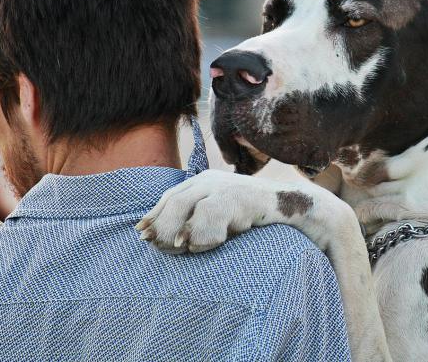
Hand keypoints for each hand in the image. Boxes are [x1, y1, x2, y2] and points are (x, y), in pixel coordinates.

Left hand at [135, 170, 270, 252]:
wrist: (286, 204)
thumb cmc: (248, 214)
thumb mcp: (218, 214)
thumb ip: (195, 221)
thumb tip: (162, 240)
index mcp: (201, 181)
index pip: (170, 196)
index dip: (154, 214)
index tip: (141, 232)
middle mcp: (209, 180)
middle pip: (175, 200)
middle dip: (162, 225)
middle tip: (154, 244)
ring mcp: (223, 187)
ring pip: (188, 205)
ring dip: (178, 230)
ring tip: (178, 247)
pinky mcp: (238, 197)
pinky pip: (211, 214)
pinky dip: (201, 233)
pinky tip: (197, 246)